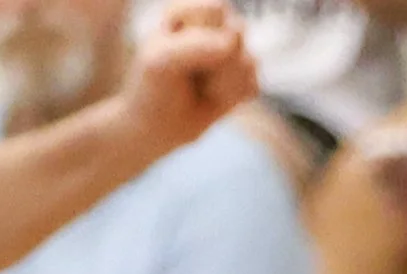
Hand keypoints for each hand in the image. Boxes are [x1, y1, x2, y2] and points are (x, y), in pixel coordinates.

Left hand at [119, 0, 255, 151]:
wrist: (157, 128)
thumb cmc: (154, 89)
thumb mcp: (161, 62)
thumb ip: (193, 46)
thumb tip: (232, 43)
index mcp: (189, 11)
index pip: (218, 9)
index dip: (205, 35)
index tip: (178, 51)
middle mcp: (214, 26)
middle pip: (237, 33)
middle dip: (218, 62)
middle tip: (193, 75)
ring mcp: (232, 53)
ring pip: (249, 62)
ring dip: (224, 84)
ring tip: (201, 90)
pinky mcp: (243, 79)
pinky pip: (253, 85)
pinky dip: (234, 99)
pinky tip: (214, 101)